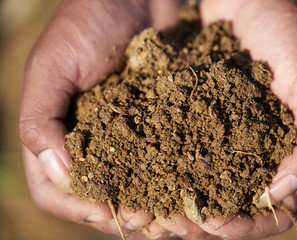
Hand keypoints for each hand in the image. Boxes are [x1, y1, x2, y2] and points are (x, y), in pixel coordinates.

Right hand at [19, 0, 183, 237]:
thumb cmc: (87, 22)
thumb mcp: (53, 64)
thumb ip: (41, 117)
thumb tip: (56, 171)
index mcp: (56, 135)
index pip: (55, 190)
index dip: (78, 207)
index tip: (108, 213)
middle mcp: (89, 143)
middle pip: (98, 198)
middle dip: (122, 216)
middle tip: (151, 223)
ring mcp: (123, 138)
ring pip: (133, 188)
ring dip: (152, 208)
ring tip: (174, 217)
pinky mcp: (154, 127)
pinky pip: (161, 164)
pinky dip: (172, 182)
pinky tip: (188, 191)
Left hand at [152, 0, 296, 238]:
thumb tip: (278, 196)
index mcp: (288, 158)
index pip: (270, 212)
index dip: (244, 226)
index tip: (214, 223)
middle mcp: (253, 154)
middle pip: (228, 204)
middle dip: (200, 220)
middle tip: (170, 223)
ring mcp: (223, 136)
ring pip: (198, 182)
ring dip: (174, 200)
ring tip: (149, 207)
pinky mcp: (197, 114)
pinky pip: (177, 145)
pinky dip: (160, 163)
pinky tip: (139, 169)